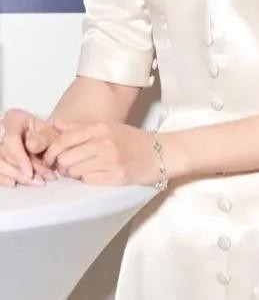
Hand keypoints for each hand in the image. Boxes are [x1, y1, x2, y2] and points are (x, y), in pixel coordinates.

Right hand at [0, 109, 58, 186]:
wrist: (42, 137)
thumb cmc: (45, 134)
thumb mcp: (50, 132)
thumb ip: (44, 138)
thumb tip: (31, 145)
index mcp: (14, 119)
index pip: (11, 138)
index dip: (19, 157)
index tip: (30, 172)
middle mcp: (1, 129)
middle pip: (3, 153)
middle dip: (20, 171)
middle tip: (38, 181)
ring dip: (15, 176)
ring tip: (34, 182)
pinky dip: (2, 178)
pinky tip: (14, 183)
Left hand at [42, 119, 165, 186]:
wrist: (161, 152)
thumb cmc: (132, 140)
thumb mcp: (108, 126)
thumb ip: (79, 127)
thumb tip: (55, 124)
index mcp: (100, 127)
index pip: (64, 140)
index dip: (52, 151)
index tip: (50, 157)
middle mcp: (104, 142)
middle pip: (66, 158)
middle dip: (62, 164)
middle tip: (67, 166)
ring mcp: (111, 160)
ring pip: (75, 171)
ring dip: (74, 173)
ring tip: (82, 170)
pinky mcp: (117, 176)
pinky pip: (88, 181)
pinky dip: (87, 179)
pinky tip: (95, 175)